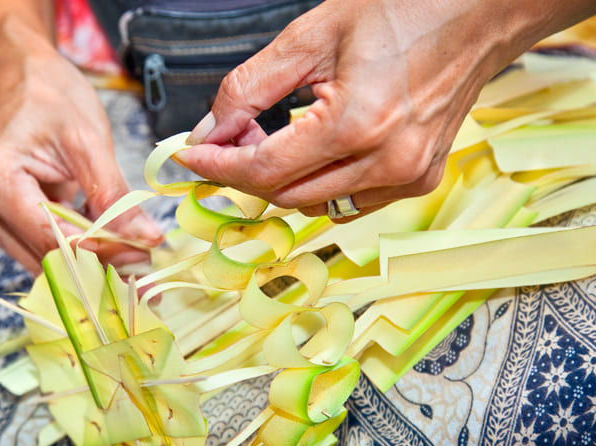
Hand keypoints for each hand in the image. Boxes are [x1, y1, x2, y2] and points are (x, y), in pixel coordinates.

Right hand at [0, 45, 161, 274]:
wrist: (22, 76)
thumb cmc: (50, 96)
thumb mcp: (89, 141)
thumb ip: (114, 195)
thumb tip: (146, 240)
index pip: (52, 238)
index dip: (100, 253)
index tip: (143, 256)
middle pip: (47, 256)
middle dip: (99, 265)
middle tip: (146, 270)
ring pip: (46, 260)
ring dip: (91, 263)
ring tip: (134, 261)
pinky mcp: (1, 222)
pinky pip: (43, 248)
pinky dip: (78, 250)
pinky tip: (111, 247)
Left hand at [176, 0, 592, 218]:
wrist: (476, 14)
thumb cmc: (403, 11)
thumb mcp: (311, 36)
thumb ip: (250, 87)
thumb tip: (211, 130)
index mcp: (359, 123)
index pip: (265, 170)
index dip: (218, 166)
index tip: (189, 156)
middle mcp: (388, 162)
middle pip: (286, 195)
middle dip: (243, 173)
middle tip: (224, 143)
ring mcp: (408, 178)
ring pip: (315, 206)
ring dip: (280, 182)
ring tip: (268, 142)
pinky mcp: (419, 181)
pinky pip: (349, 203)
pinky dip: (318, 187)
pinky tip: (313, 155)